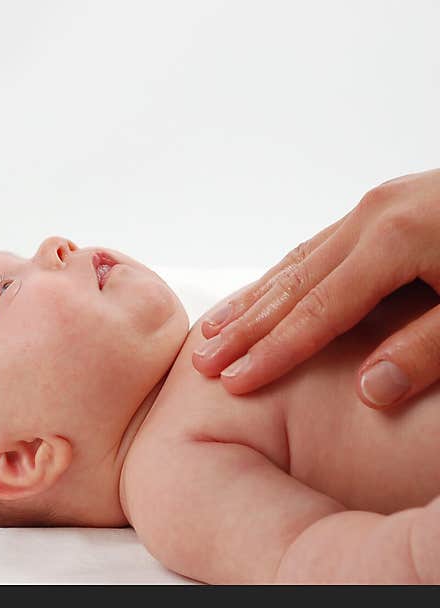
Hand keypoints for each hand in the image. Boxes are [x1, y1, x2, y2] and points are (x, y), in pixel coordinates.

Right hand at [192, 168, 439, 408]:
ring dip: (253, 300)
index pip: (317, 312)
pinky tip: (264, 293)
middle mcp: (371, 216)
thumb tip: (369, 391)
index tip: (232, 383)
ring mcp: (376, 206)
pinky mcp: (385, 207)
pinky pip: (318, 247)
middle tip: (200, 362)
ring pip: (297, 262)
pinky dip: (283, 277)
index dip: (273, 352)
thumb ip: (431, 349)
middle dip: (244, 327)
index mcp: (394, 239)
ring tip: (211, 331)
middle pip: (292, 285)